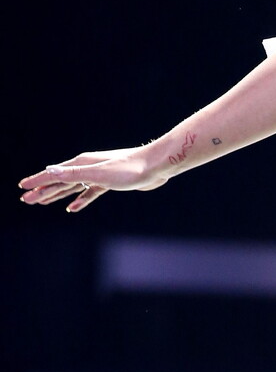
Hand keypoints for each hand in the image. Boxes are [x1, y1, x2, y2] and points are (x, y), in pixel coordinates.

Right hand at [18, 146, 169, 212]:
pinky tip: (73, 208)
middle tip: (26, 200)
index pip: (53, 174)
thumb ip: (74, 174)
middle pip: (60, 181)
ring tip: (42, 202)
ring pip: (72, 187)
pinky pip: (89, 193)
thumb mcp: (98, 174)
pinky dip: (79, 200)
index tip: (23, 188)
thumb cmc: (129, 169)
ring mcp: (98, 175)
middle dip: (42, 191)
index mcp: (81, 164)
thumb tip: (50, 171)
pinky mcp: (110, 182)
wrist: (156, 166)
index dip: (37, 182)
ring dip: (57, 195)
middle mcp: (87, 167)